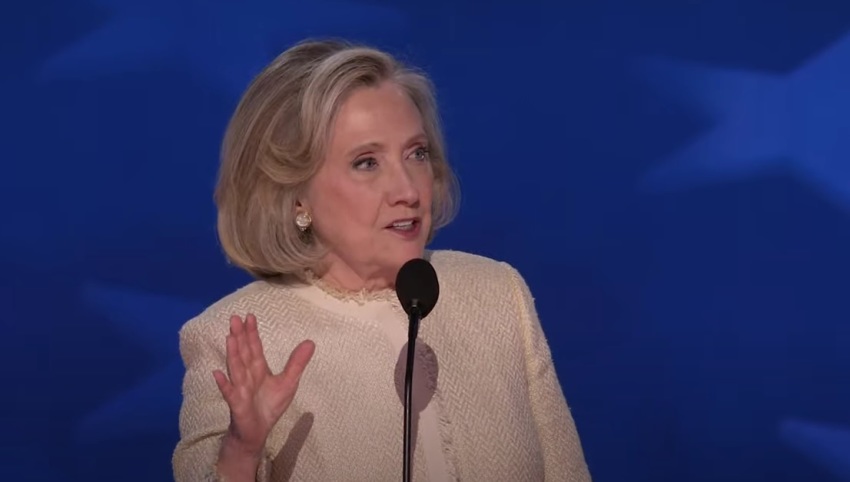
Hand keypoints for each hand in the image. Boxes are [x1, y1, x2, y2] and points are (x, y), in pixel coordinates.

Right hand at [213, 313, 314, 456]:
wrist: (257, 432)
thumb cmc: (269, 406)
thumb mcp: (288, 383)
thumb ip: (297, 363)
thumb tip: (311, 341)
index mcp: (259, 369)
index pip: (255, 348)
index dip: (252, 333)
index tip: (250, 316)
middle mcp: (247, 375)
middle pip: (243, 353)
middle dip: (240, 336)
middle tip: (235, 318)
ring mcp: (240, 389)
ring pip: (236, 368)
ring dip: (232, 353)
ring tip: (230, 337)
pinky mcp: (237, 404)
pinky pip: (229, 393)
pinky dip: (223, 384)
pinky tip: (216, 373)